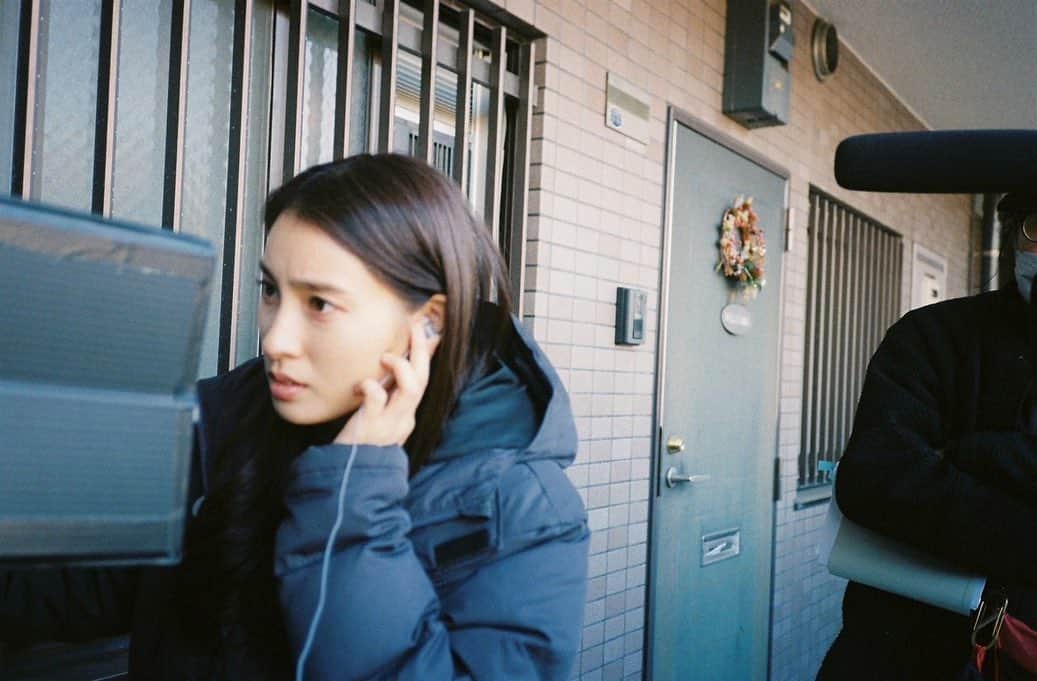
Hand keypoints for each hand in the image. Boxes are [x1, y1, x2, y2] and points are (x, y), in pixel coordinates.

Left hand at [334, 319, 437, 446]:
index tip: (421, 332)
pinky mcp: (371, 426)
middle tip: (416, 328)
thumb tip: (384, 371)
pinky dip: (371, 385)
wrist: (351, 477)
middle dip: (421, 351)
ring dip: (401, 367)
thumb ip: (384, 399)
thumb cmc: (360, 445)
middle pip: (422, 379)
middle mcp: (404, 418)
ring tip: (387, 357)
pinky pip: (377, 399)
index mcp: (406, 415)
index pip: (422, 380)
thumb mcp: (379, 420)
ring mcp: (390, 423)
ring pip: (411, 389)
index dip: (424, 354)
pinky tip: (361, 384)